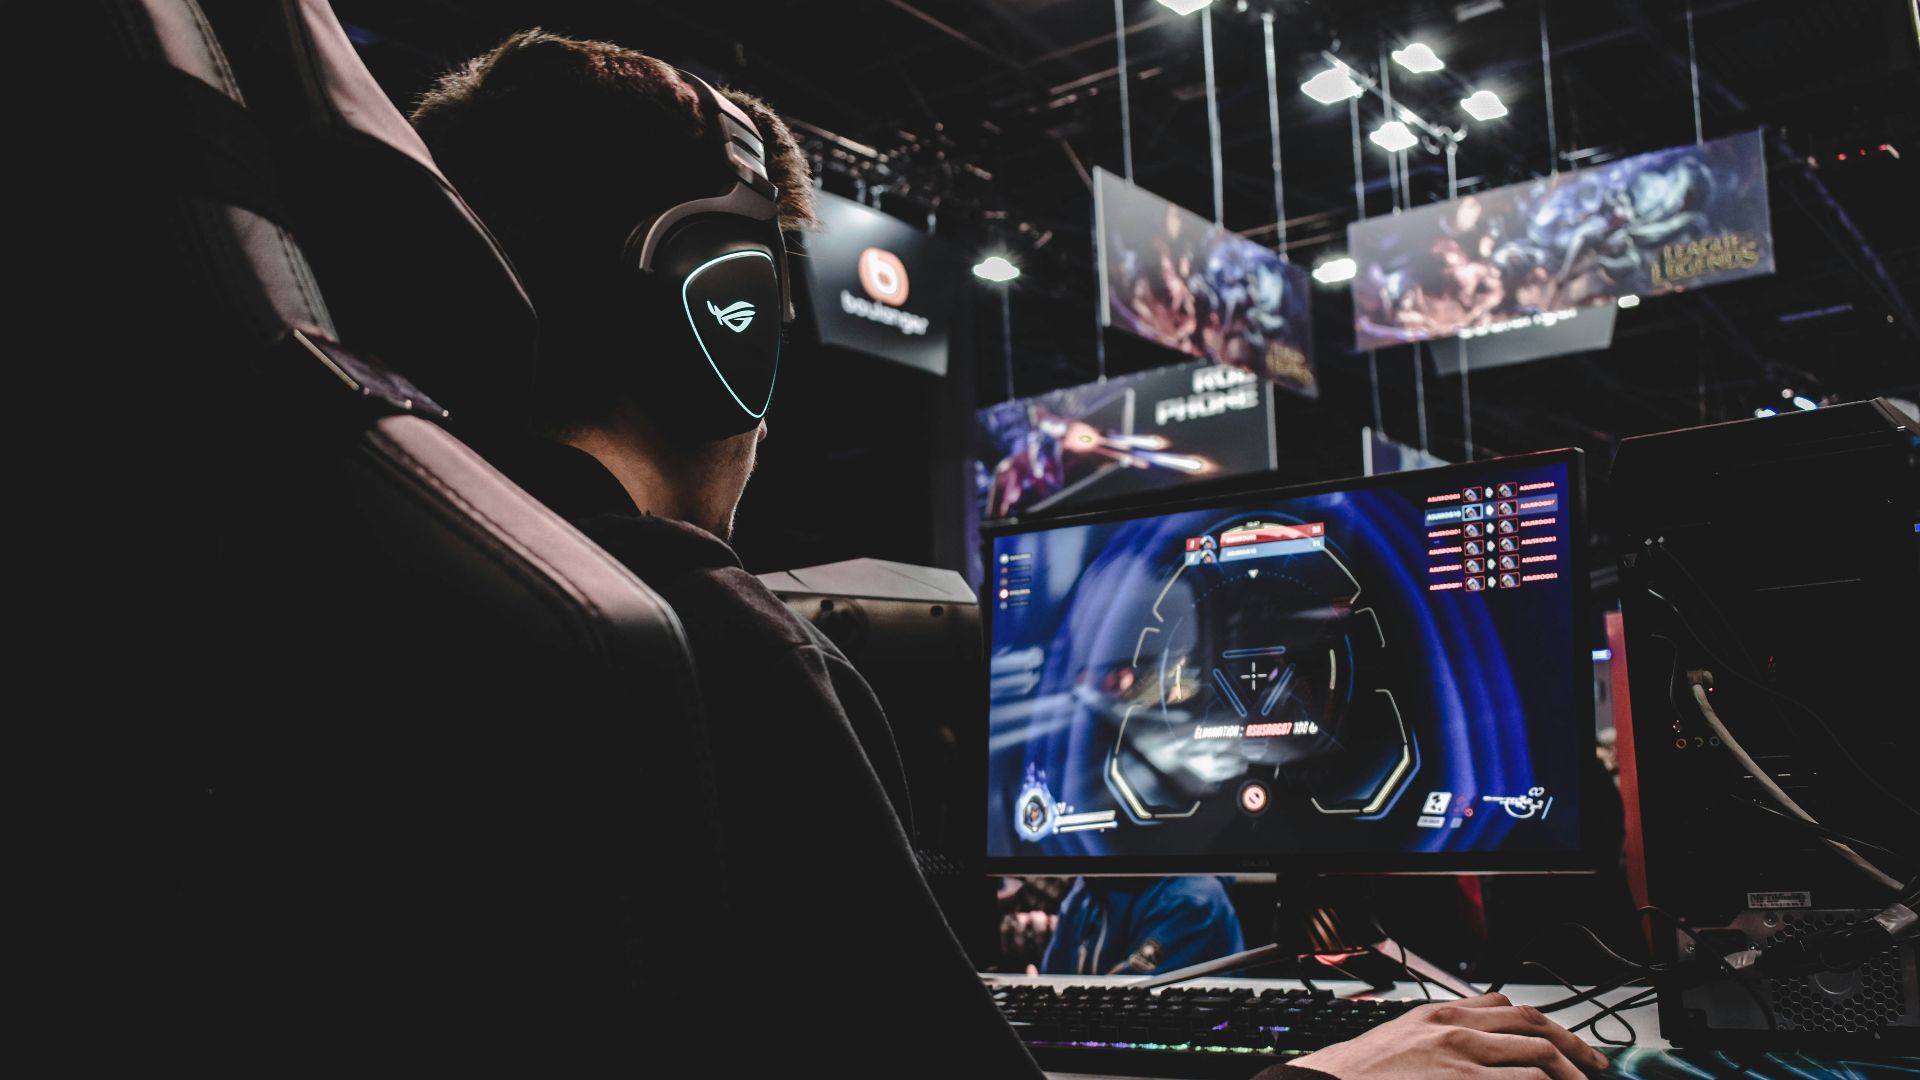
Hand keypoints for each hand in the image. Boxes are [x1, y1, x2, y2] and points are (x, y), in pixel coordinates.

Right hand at [1289, 992, 1610, 1079]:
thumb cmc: (1363, 1071)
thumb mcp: (1403, 1036)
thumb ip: (1439, 1032)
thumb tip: (1474, 1042)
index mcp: (1440, 1013)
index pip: (1507, 1005)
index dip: (1543, 1021)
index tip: (1561, 1038)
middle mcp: (1456, 1027)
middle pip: (1533, 1024)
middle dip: (1573, 1045)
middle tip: (1594, 1064)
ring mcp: (1462, 1057)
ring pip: (1538, 1054)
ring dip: (1570, 1073)